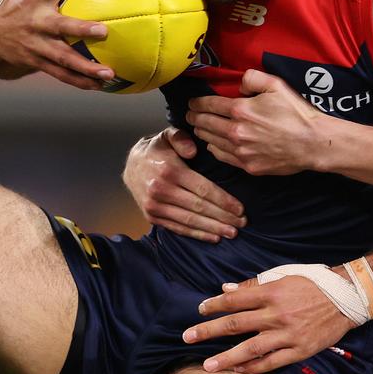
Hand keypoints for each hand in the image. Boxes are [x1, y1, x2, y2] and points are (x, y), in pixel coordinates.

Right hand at [0, 0, 114, 89]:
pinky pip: (60, 74)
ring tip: (108, 74)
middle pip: (60, 27)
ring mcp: (35, 45)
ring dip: (85, 67)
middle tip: (105, 31)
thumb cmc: (20, 0)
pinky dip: (80, 81)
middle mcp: (35, 23)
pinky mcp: (37, 62)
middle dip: (81, 29)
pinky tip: (101, 86)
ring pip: (62, 58)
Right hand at [123, 127, 245, 242]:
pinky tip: (212, 237)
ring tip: (231, 233)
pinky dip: (196, 234)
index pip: (203, 189)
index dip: (223, 201)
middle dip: (223, 217)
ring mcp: (155, 206)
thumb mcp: (167, 136)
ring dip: (213, 229)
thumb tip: (193, 151)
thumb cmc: (157, 150)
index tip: (240, 209)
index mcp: (170, 171)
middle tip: (242, 224)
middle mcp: (161, 190)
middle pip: (199, 207)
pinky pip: (178, 228)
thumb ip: (181, 138)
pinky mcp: (152, 216)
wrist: (130, 166)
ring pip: (190, 220)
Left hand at [183, 272, 353, 373]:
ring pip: (251, 348)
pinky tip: (238, 370)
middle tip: (187, 337)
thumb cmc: (313, 283)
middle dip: (209, 331)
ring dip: (227, 358)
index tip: (200, 310)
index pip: (235, 300)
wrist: (348, 298)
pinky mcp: (300, 350)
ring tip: (207, 366)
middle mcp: (277, 314)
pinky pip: (272, 362)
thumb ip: (254, 285)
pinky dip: (254, 367)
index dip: (215, 305)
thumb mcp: (284, 276)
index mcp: (272, 292)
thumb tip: (226, 289)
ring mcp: (288, 334)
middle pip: (235, 324)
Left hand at [187, 69, 327, 174]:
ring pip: (211, 141)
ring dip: (202, 133)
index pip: (209, 105)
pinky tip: (213, 145)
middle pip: (205, 124)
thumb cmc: (297, 113)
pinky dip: (214, 149)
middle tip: (190, 115)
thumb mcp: (276, 85)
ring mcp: (241, 151)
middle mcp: (236, 132)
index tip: (191, 103)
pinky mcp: (248, 166)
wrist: (313, 143)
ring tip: (200, 128)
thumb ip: (252, 78)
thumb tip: (239, 85)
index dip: (196, 103)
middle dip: (194, 118)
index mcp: (241, 110)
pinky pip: (222, 157)